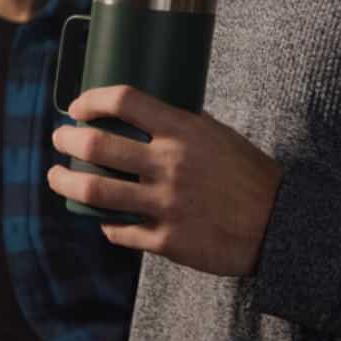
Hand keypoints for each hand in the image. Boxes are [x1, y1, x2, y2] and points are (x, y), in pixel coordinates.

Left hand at [47, 84, 281, 277]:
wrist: (283, 226)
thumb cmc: (250, 176)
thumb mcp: (219, 136)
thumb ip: (182, 125)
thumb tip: (144, 114)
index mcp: (184, 131)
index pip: (123, 100)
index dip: (91, 99)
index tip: (77, 107)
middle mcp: (170, 165)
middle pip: (96, 145)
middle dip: (66, 140)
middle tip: (60, 139)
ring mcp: (166, 205)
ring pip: (95, 191)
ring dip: (66, 181)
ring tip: (57, 176)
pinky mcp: (167, 241)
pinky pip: (119, 231)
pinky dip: (105, 224)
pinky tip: (102, 218)